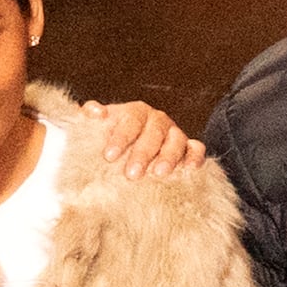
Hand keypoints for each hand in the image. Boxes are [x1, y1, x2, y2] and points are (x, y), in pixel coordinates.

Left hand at [82, 98, 206, 181]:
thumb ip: (90, 116)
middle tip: (132, 174)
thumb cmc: (113, 138)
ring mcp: (175, 133)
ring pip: (176, 140)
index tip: (109, 156)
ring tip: (158, 174)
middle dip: (143, 153)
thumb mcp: (99, 127)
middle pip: (154, 133)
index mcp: (136, 113)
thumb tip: (93, 111)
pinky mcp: (189, 147)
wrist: (133, 148)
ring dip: (168, 157)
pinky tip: (189, 169)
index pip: (130, 121)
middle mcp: (158, 120)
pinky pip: (196, 148)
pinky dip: (195, 157)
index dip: (120, 137)